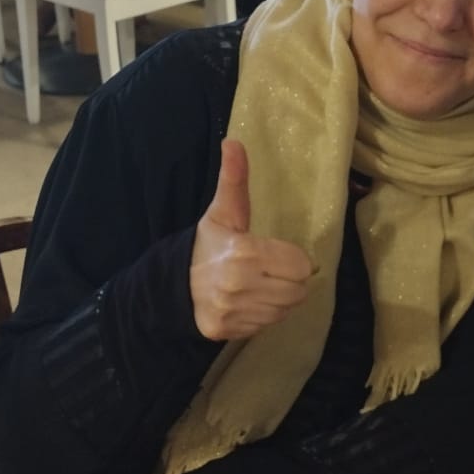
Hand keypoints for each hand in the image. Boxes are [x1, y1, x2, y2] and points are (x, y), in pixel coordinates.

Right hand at [188, 138, 312, 340]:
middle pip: (297, 290)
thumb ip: (234, 179)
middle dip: (289, 280)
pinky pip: (267, 325)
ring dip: (278, 299)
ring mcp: (233, 312)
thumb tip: (233, 142)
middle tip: (270, 271)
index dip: (291, 259)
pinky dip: (262, 315)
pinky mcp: (228, 331)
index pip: (299, 265)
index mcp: (244, 253)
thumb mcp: (223, 211)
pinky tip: (249, 302)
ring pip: (284, 310)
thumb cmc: (208, 245)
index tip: (275, 253)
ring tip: (259, 286)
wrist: (173, 283)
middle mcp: (239, 285)